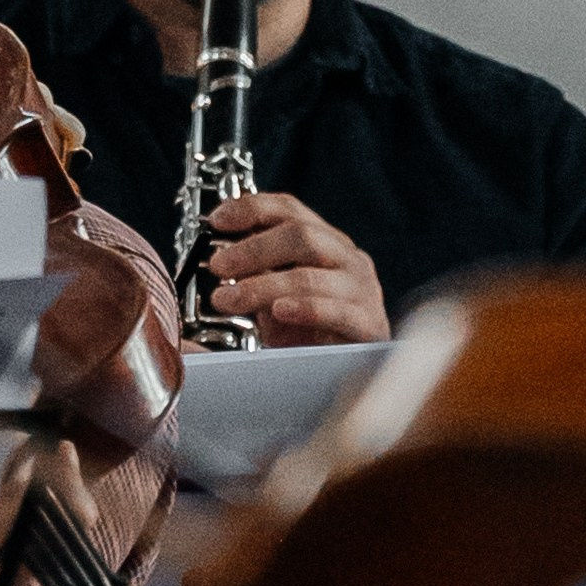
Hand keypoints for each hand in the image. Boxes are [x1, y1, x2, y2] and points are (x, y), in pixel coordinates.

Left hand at [206, 193, 388, 346]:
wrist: (344, 376)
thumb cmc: (307, 334)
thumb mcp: (273, 297)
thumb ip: (253, 273)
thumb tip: (217, 258)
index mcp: (326, 243)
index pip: (290, 210)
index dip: (251, 209)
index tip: (216, 221)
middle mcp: (347, 259)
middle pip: (301, 236)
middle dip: (252, 249)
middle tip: (218, 266)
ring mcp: (362, 290)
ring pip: (310, 276)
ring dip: (262, 286)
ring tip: (228, 299)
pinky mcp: (368, 325)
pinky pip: (336, 312)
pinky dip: (305, 309)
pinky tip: (279, 311)